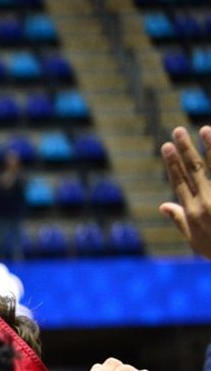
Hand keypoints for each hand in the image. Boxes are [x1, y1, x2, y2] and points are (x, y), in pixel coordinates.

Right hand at [160, 126, 210, 257]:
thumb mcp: (196, 241)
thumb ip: (180, 220)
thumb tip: (163, 205)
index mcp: (193, 213)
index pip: (179, 183)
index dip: (172, 164)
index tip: (167, 146)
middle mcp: (207, 204)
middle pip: (194, 171)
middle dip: (185, 150)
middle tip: (177, 131)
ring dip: (210, 147)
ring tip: (205, 129)